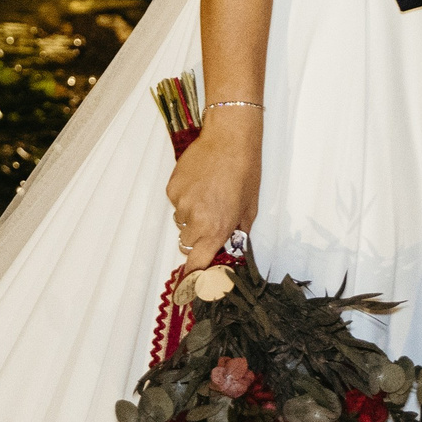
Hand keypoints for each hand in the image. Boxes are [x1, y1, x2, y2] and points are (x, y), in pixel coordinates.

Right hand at [166, 108, 259, 269]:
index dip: (194, 275)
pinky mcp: (172, 188)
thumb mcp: (250, 208)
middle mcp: (196, 220)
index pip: (197, 264)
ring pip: (181, 222)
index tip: (192, 282)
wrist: (229, 139)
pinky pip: (175, 202)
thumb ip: (238, 233)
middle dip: (198, 238)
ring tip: (207, 195)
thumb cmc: (245, 171)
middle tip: (211, 219)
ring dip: (191, 216)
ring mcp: (181, 203)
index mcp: (217, 229)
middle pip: (187, 244)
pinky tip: (198, 183)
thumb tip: (231, 251)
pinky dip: (184, 198)